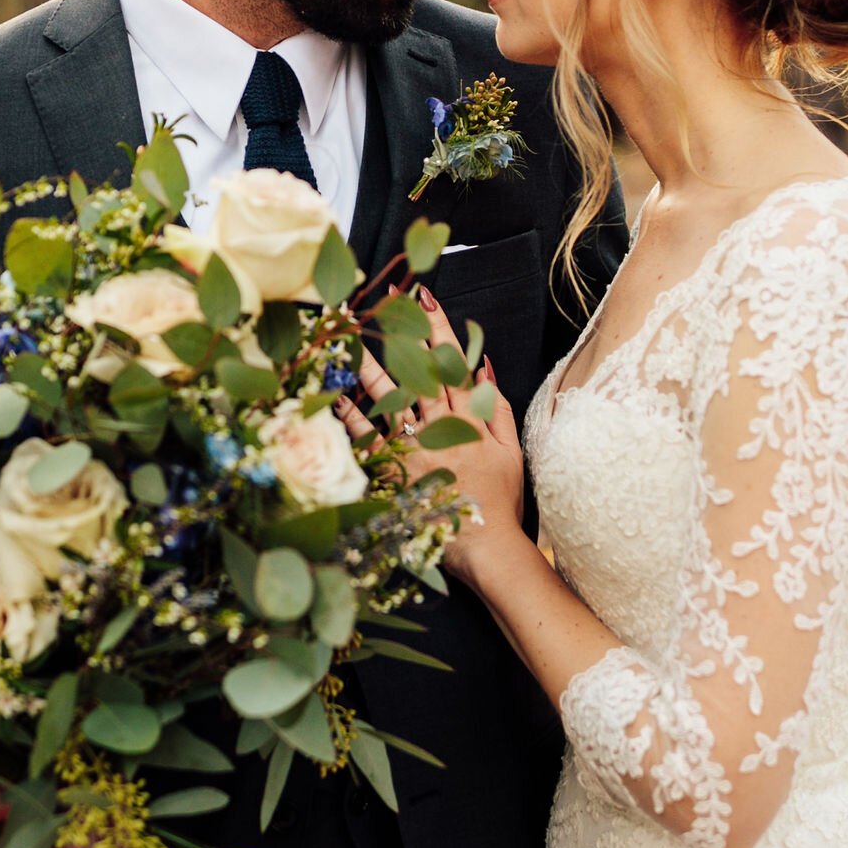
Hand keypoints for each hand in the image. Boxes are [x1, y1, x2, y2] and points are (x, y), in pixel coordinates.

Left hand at [354, 286, 524, 579]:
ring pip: (391, 400)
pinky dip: (353, 418)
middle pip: (420, 372)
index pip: (453, 364)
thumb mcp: (513, 452)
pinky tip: (335, 396)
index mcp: (472, 421)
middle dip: (404, 333)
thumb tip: (484, 366)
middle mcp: (442, 430)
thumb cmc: (501, 502)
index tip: (426, 298)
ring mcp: (416, 452)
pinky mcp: (397, 476)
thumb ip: (499, 408)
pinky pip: (370, 442)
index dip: (440, 329)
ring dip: (371, 367)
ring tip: (351, 339)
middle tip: (384, 302)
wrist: (489, 548)